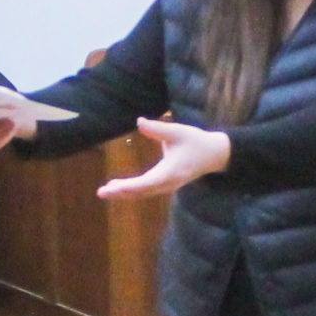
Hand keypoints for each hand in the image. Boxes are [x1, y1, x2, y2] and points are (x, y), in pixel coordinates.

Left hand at [99, 117, 231, 199]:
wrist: (214, 154)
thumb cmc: (196, 141)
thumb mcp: (178, 132)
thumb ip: (157, 129)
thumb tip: (139, 122)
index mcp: (170, 172)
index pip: (145, 183)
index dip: (128, 186)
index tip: (112, 187)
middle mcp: (167, 183)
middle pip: (141, 192)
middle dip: (121, 193)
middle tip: (101, 192)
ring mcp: (168, 186)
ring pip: (143, 193)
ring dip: (125, 193)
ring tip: (106, 191)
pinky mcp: (167, 184)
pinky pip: (147, 191)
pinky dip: (133, 191)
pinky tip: (120, 188)